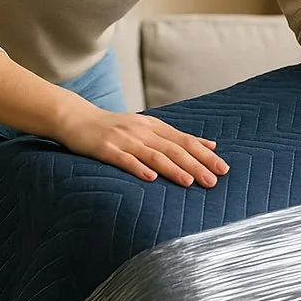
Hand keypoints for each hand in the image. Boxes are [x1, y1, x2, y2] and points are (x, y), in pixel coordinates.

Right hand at [54, 104, 228, 187]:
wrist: (77, 119)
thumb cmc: (116, 128)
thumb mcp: (149, 128)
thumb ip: (177, 137)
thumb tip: (209, 145)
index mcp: (155, 127)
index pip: (185, 141)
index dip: (205, 155)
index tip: (223, 168)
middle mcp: (143, 131)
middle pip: (174, 149)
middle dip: (195, 165)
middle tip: (213, 180)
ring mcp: (124, 140)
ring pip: (153, 155)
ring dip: (173, 169)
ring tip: (189, 182)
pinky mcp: (106, 149)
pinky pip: (124, 160)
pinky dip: (138, 168)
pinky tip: (150, 178)